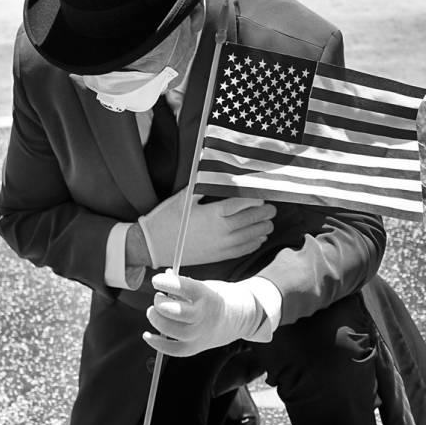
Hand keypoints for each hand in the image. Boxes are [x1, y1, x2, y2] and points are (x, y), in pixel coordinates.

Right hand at [138, 194, 272, 268]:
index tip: (262, 194)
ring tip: (269, 222)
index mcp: (213, 213)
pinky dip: (253, 243)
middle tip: (272, 208)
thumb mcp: (183, 198)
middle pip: (251, 220)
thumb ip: (202, 184)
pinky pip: (242, 250)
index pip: (243, 203)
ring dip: (263, 228)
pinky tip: (258, 238)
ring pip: (251, 236)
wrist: (153, 246)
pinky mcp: (218, 256)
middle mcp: (221, 230)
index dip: (256, 198)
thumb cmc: (166, 219)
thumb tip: (214, 169)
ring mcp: (221, 245)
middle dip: (265, 213)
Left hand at [144, 273, 265, 356]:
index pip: (182, 287)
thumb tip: (163, 277)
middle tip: (158, 298)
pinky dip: (157, 343)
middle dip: (159, 303)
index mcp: (207, 296)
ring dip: (156, 319)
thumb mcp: (205, 286)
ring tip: (153, 312)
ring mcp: (200, 334)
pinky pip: (173, 350)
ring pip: (170, 330)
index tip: (156, 280)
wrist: (243, 317)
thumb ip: (183, 284)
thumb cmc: (220, 298)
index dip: (165, 283)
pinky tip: (148, 335)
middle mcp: (204, 316)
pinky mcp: (196, 347)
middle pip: (174, 311)